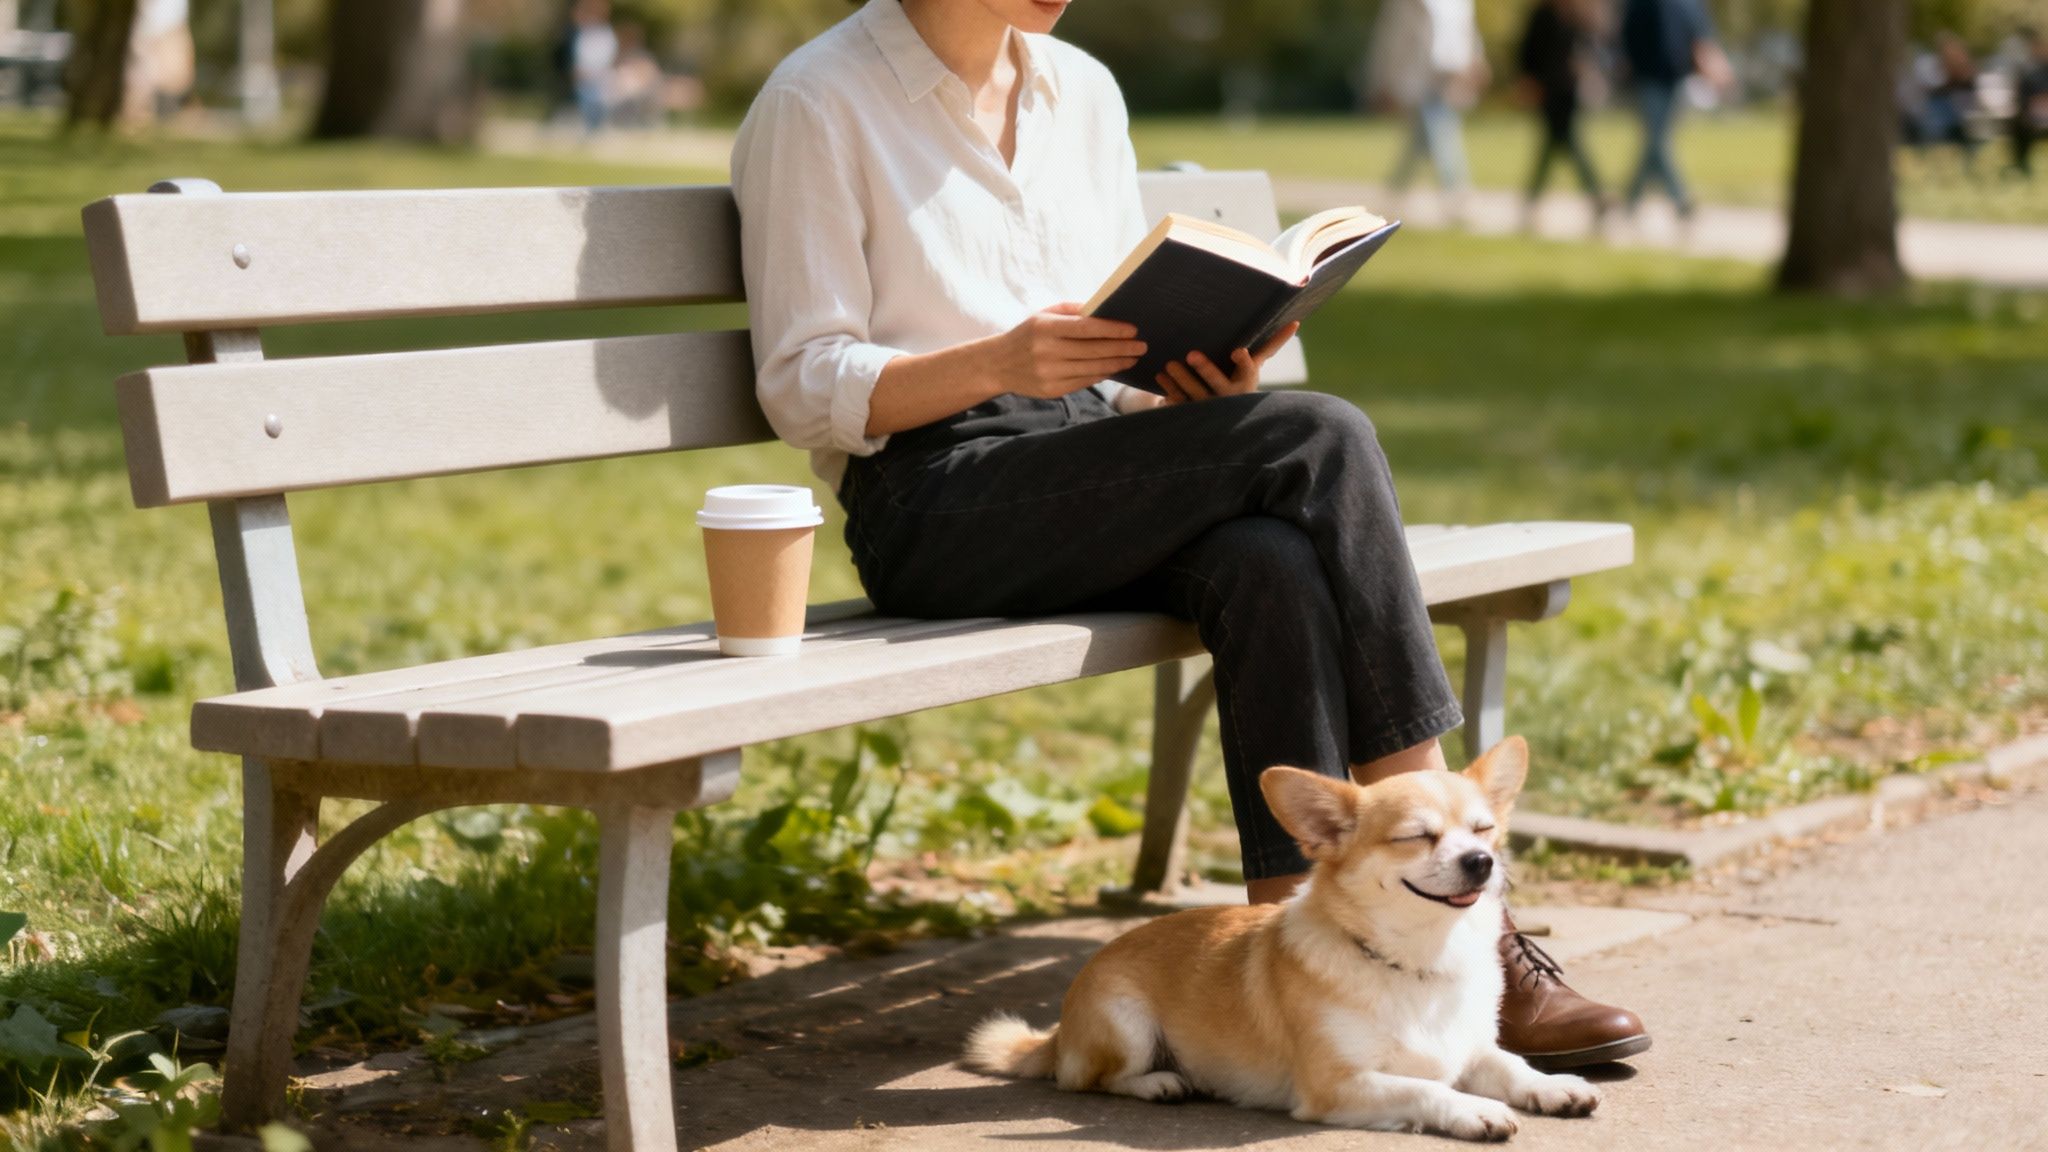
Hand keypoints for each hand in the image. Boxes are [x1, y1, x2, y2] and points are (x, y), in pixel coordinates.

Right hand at [988, 302, 1146, 399]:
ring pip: (1092, 369)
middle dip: (1122, 348)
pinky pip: (1084, 382)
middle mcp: (1046, 352)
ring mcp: (1049, 374)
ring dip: (1117, 363)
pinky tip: (1114, 368)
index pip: (1086, 328)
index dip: (1112, 330)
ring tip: (1133, 357)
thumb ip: (1072, 311)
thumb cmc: (1026, 335)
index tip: (1133, 330)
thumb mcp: (1042, 315)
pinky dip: (1102, 374)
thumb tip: (1103, 309)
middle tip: (1142, 346)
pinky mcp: (1052, 390)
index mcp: (1044, 328)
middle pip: (1094, 351)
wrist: (997, 365)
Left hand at [1154, 322, 1298, 404]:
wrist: (1223, 419)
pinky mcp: (1191, 416)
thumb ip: (1272, 344)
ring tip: (1168, 365)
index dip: (1243, 362)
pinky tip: (1160, 376)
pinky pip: (1179, 403)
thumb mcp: (1254, 366)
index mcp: (1245, 383)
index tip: (1237, 351)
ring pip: (1194, 394)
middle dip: (1205, 369)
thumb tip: (1297, 322)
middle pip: (1217, 384)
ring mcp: (1209, 408)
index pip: (1248, 372)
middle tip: (1191, 354)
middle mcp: (1228, 398)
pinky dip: (1169, 390)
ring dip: (1181, 379)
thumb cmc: (1239, 381)